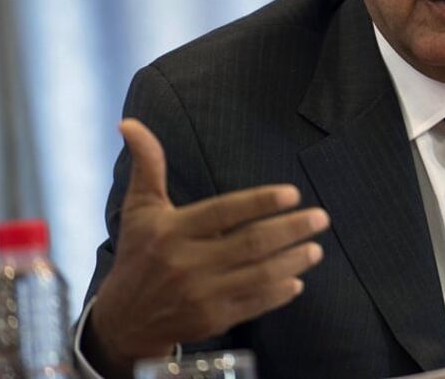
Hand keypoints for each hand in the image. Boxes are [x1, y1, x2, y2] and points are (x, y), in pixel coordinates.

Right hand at [85, 119, 329, 376]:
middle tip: (321, 218)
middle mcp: (187, 263)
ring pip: (257, 275)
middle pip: (250, 243)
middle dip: (290, 230)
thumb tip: (130, 123)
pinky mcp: (212, 319)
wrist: (124, 321)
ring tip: (316, 249)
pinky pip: (253, 304)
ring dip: (292, 261)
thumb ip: (148, 165)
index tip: (292, 194)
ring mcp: (201, 294)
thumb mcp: (140, 209)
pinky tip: (297, 281)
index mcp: (172, 231)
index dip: (260, 202)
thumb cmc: (139, 255)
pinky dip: (277, 294)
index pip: (223, 212)